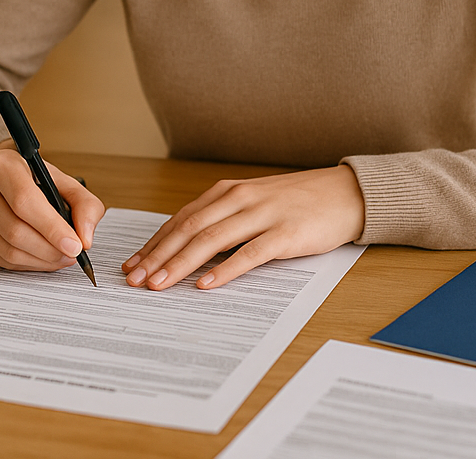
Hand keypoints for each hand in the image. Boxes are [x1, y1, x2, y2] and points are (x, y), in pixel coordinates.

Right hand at [0, 140, 105, 270]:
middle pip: (15, 230)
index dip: (51, 228)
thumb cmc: (34, 180)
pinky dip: (25, 264)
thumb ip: (85, 205)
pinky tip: (40, 257)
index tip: (74, 245)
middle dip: (49, 249)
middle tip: (71, 254)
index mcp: (1, 165)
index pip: (24, 201)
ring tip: (59, 256)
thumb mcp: (65, 182)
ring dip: (39, 260)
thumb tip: (85, 237)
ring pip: (7, 250)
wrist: (4, 179)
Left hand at [122, 165, 364, 290]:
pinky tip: (206, 284)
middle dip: (158, 255)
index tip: (132, 264)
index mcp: (228, 192)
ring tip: (159, 284)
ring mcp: (263, 214)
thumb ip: (223, 221)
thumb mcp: (253, 204)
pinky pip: (249, 253)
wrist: (343, 194)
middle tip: (135, 279)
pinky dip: (224, 269)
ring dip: (182, 263)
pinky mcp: (285, 233)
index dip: (154, 243)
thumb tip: (186, 251)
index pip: (181, 219)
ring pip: (212, 240)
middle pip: (189, 229)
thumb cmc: (296, 202)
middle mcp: (240, 199)